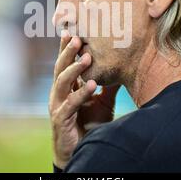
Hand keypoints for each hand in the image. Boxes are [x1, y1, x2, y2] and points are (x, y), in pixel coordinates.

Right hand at [48, 32, 120, 168]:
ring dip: (74, 68)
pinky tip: (92, 84)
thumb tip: (122, 68)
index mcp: (67, 86)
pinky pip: (70, 104)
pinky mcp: (61, 119)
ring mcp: (58, 105)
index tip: (73, 29)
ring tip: (86, 57)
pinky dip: (81, 93)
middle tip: (77, 36)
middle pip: (60, 67)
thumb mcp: (103, 101)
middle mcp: (59, 92)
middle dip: (67, 51)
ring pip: (61, 82)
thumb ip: (108, 85)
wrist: (82, 150)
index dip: (67, 47)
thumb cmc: (90, 123)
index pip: (66, 62)